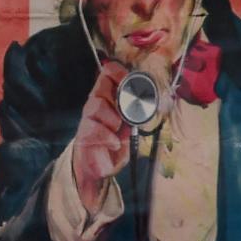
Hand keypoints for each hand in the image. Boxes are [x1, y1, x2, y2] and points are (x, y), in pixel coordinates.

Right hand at [72, 60, 130, 214]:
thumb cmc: (114, 143)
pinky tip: (114, 143)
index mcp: (108, 98)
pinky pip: (95, 128)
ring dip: (113, 119)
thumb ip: (139, 113)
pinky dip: (109, 137)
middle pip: (100, 86)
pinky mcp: (83, 133)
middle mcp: (96, 104)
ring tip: (118, 131)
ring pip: (97, 105)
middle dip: (116, 98)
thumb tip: (158, 102)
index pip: (108, 73)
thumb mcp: (131, 126)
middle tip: (124, 112)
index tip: (127, 79)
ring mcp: (88, 118)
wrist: (99, 167)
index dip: (117, 72)